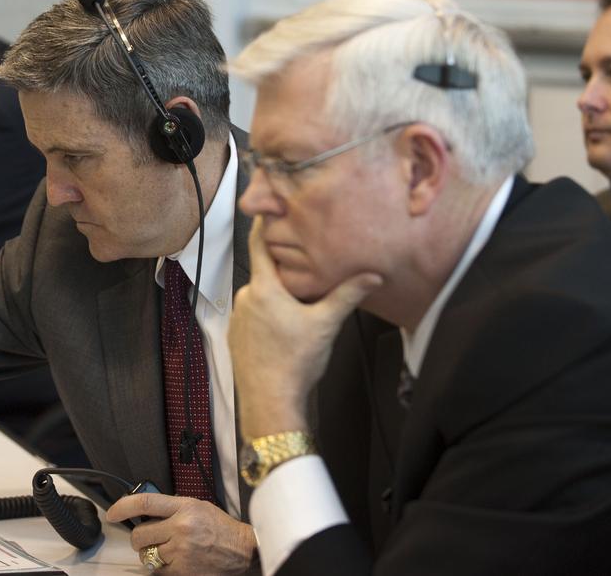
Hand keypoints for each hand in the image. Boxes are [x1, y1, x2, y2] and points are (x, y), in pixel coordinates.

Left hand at [106, 492, 254, 574]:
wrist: (242, 550)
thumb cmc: (221, 528)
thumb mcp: (197, 506)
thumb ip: (171, 507)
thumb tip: (145, 511)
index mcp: (184, 507)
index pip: (145, 502)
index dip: (123, 507)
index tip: (112, 513)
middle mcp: (180, 528)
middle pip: (140, 535)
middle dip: (140, 539)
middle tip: (148, 539)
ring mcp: (180, 552)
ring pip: (147, 555)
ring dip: (152, 554)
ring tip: (169, 550)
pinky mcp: (182, 571)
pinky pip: (158, 571)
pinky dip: (162, 568)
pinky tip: (177, 561)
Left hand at [229, 216, 380, 439]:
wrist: (270, 401)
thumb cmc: (294, 362)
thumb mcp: (326, 324)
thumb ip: (347, 295)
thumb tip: (372, 276)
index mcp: (263, 289)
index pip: (259, 244)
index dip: (264, 224)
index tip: (268, 208)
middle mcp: (246, 299)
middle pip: (265, 273)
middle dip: (284, 270)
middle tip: (305, 265)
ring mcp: (239, 319)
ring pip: (261, 296)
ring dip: (278, 296)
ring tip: (301, 303)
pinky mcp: (238, 337)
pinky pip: (254, 316)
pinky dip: (269, 315)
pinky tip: (287, 329)